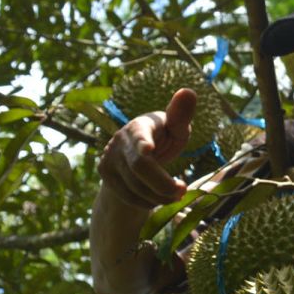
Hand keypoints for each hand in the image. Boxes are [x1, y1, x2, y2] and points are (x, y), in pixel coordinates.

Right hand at [97, 88, 196, 208]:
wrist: (136, 154)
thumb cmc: (163, 136)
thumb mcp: (175, 127)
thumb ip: (181, 115)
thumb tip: (189, 91)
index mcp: (140, 126)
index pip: (139, 135)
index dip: (143, 142)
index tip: (149, 149)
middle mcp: (120, 141)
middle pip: (139, 168)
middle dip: (163, 184)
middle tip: (183, 191)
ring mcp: (109, 157)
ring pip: (135, 188)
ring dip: (160, 196)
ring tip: (176, 194)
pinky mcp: (105, 174)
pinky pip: (129, 197)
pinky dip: (149, 202)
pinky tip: (159, 197)